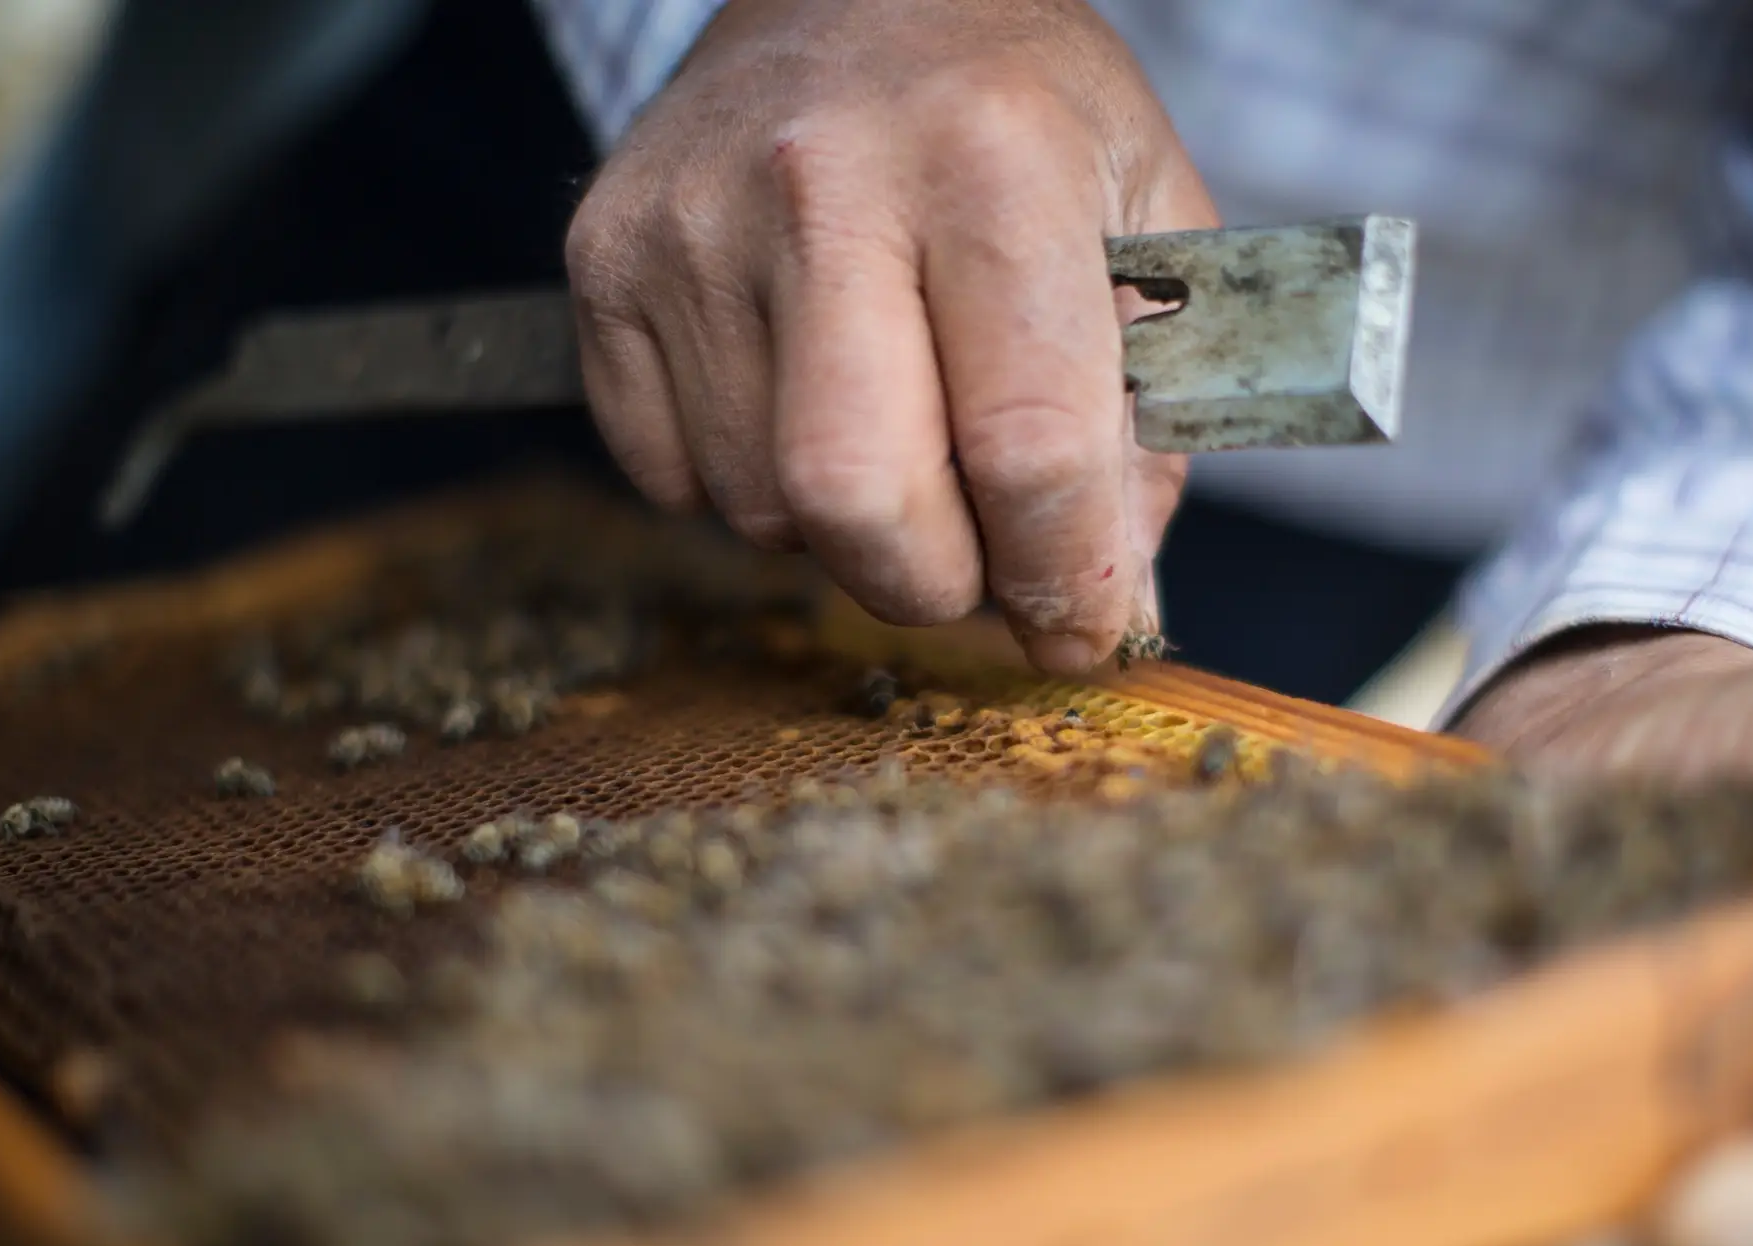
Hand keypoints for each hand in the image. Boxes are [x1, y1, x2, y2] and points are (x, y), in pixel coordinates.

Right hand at [565, 0, 1217, 673]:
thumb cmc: (1016, 111)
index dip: (1060, 577)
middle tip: (976, 555)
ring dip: (843, 530)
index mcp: (993, 161)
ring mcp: (692, 224)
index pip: (1026, 444)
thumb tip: (1107, 614)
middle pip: (858, 500)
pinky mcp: (603, 257)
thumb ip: (1148, 430)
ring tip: (892, 430)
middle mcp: (824, 182)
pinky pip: (668, 476)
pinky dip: (746, 484)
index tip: (1075, 626)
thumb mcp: (1142, 225)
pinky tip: (799, 395)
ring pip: (761, 508)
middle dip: (933, 581)